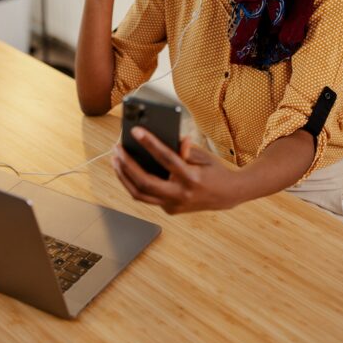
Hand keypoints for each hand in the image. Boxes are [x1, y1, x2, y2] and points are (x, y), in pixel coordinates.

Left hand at [112, 127, 242, 213]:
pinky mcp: (169, 210)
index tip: (136, 131)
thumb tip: (170, 140)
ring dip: (124, 176)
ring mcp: (173, 206)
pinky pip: (146, 197)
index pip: (166, 159)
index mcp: (191, 179)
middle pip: (145, 182)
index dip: (150, 143)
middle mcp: (181, 195)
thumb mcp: (203, 156)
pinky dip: (134, 183)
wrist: (228, 195)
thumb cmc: (214, 171)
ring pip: (140, 194)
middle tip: (117, 149)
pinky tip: (126, 171)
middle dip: (127, 165)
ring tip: (115, 160)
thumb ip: (185, 149)